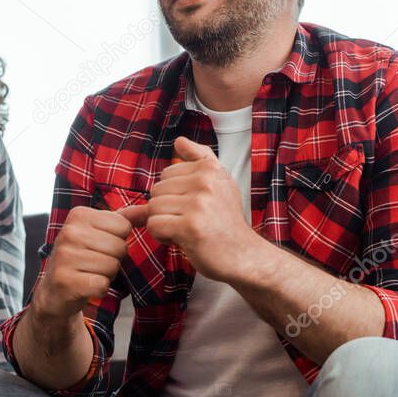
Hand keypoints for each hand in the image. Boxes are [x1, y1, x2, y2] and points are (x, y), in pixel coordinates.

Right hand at [31, 204, 144, 322]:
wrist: (55, 291)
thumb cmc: (82, 258)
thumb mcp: (99, 233)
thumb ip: (123, 219)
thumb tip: (148, 209)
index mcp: (78, 215)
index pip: (123, 226)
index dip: (118, 240)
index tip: (99, 246)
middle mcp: (69, 232)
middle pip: (119, 246)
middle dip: (113, 259)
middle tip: (93, 263)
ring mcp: (65, 256)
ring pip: (112, 266)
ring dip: (106, 275)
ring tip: (88, 273)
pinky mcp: (65, 281)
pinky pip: (102, 285)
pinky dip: (99, 289)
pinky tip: (85, 286)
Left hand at [145, 136, 255, 280]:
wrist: (244, 255)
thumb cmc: (226, 221)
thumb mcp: (219, 182)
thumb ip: (198, 158)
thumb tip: (177, 140)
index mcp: (210, 169)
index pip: (167, 174)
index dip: (174, 193)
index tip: (193, 205)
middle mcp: (205, 182)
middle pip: (156, 190)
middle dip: (166, 209)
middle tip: (190, 221)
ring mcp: (198, 204)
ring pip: (153, 208)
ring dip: (163, 224)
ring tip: (186, 230)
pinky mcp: (190, 226)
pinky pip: (153, 224)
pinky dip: (161, 236)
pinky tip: (181, 240)